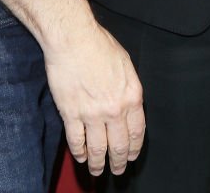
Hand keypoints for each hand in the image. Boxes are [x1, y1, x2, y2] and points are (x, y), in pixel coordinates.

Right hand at [43, 23, 144, 175]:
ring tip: (98, 170)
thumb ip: (128, 87)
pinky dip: (79, 152)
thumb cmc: (98, 44)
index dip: (134, 148)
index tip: (132, 155)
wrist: (73, 38)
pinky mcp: (71, 114)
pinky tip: (81, 156)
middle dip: (119, 161)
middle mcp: (115, 109)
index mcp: (131, 96)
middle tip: (118, 169)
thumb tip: (129, 102)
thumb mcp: (125, 63)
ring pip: (98, 149)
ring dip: (98, 164)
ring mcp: (92, 114)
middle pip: (119, 145)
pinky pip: (77, 141)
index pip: (137, 132)